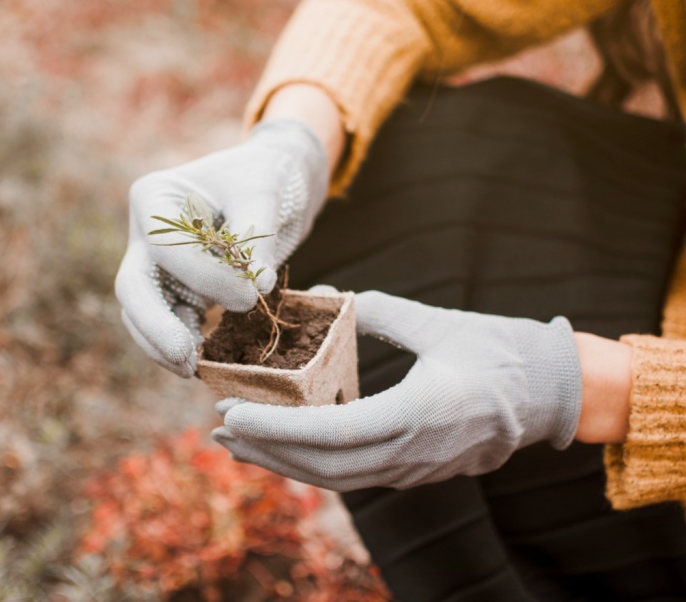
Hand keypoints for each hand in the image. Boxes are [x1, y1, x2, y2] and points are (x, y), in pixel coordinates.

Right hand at [115, 119, 328, 376]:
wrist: (272, 182)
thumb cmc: (263, 176)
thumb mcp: (263, 192)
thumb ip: (257, 237)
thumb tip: (258, 284)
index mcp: (154, 197)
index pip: (165, 248)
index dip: (205, 277)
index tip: (251, 294)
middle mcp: (145, 233)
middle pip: (133, 287)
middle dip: (155, 326)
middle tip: (185, 357)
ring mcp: (155, 265)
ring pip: (142, 313)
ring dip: (163, 345)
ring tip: (193, 369)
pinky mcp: (175, 290)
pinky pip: (167, 323)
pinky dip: (181, 344)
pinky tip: (202, 364)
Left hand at [212, 291, 582, 490]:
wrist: (553, 394)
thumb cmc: (500, 351)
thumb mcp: (439, 323)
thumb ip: (380, 311)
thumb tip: (329, 294)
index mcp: (418, 414)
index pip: (331, 433)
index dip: (277, 430)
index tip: (232, 416)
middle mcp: (412, 452)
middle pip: (323, 467)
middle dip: (266, 451)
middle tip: (218, 430)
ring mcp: (415, 468)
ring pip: (335, 478)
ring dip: (283, 463)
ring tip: (238, 446)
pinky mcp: (415, 469)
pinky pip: (354, 475)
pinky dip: (312, 464)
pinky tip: (285, 449)